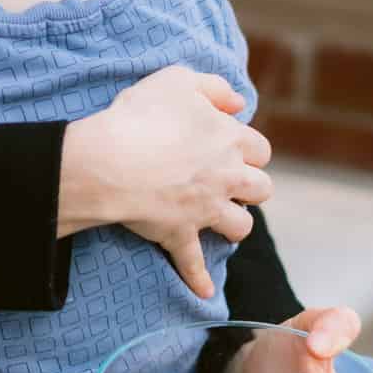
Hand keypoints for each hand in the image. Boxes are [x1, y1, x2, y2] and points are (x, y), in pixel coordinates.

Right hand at [58, 66, 271, 298]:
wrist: (111, 160)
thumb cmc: (142, 115)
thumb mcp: (177, 80)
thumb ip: (213, 87)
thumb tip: (237, 102)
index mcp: (230, 139)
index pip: (260, 147)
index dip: (247, 147)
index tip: (230, 146)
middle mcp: (226, 177)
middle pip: (262, 189)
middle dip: (250, 187)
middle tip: (228, 182)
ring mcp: (205, 210)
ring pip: (240, 227)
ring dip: (234, 225)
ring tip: (223, 223)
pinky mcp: (180, 234)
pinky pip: (194, 264)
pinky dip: (199, 279)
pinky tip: (205, 292)